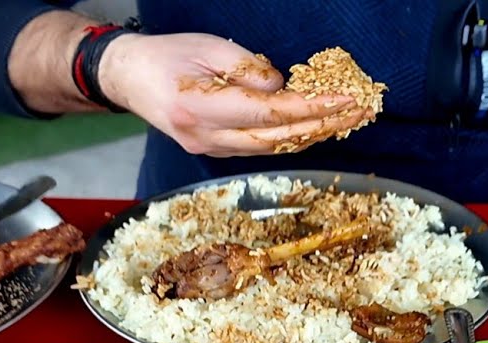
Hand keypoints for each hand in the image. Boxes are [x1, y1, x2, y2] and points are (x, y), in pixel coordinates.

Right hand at [98, 33, 368, 156]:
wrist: (127, 78)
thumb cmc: (166, 56)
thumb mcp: (209, 47)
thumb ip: (249, 69)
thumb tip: (284, 89)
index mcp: (203, 110)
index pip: (272, 115)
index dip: (313, 109)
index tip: (346, 100)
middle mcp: (207, 139)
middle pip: (278, 140)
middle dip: (323, 126)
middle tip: (360, 113)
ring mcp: (209, 150)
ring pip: (271, 149)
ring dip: (311, 136)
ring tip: (345, 122)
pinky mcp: (213, 152)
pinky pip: (259, 148)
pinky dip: (289, 139)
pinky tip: (313, 129)